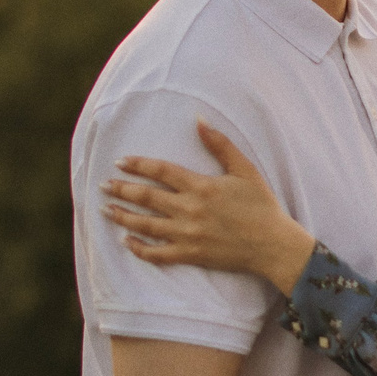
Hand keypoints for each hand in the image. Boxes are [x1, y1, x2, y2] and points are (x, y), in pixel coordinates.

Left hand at [103, 123, 318, 291]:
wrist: (273, 245)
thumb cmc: (262, 205)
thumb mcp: (244, 169)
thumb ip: (220, 144)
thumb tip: (198, 120)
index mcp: (200, 186)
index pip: (160, 171)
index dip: (137, 165)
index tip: (120, 162)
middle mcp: (189, 209)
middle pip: (146, 197)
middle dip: (121, 190)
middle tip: (103, 185)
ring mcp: (187, 234)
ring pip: (145, 225)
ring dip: (122, 216)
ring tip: (105, 209)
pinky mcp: (190, 255)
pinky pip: (157, 254)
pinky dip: (139, 249)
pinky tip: (126, 242)